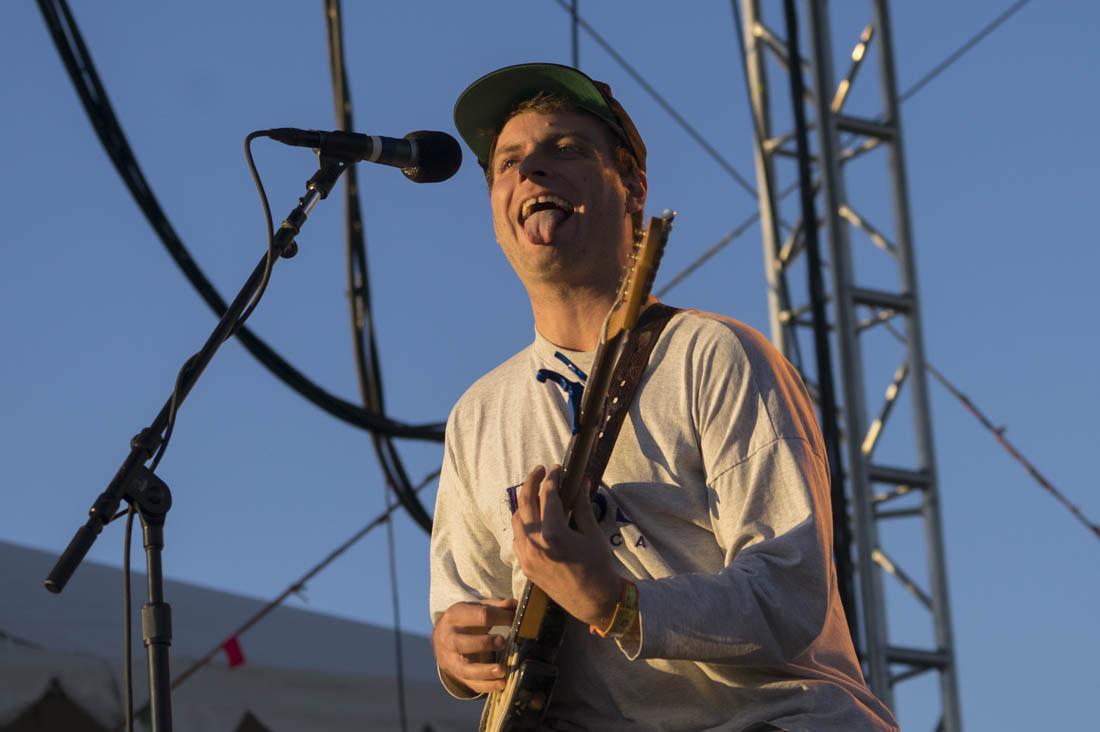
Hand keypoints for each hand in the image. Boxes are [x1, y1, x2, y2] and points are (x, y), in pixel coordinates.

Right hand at [432, 598, 515, 694]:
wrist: (442, 638)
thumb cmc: (466, 620)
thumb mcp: (476, 608)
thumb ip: (495, 606)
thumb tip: (516, 605)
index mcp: (455, 616)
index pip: (478, 616)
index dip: (499, 617)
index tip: (514, 619)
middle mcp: (449, 638)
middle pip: (461, 643)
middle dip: (483, 643)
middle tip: (503, 642)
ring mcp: (451, 659)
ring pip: (464, 668)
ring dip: (484, 671)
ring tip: (502, 671)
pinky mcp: (457, 675)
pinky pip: (471, 683)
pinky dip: (487, 686)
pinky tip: (501, 685)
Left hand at [511, 464, 620, 627]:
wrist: (593, 602)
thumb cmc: (599, 567)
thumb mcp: (593, 534)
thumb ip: (582, 507)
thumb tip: (580, 483)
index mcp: (554, 533)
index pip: (547, 496)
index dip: (552, 479)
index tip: (557, 469)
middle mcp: (535, 543)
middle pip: (525, 503)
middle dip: (531, 482)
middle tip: (540, 470)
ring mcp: (527, 556)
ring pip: (517, 520)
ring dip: (524, 503)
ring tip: (535, 493)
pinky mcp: (525, 566)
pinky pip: (517, 538)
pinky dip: (523, 524)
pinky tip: (533, 519)